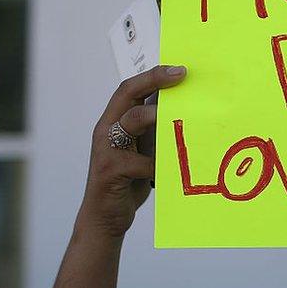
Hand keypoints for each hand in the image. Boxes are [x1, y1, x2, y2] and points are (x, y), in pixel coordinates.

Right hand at [78, 65, 186, 237]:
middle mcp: (106, 130)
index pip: (129, 88)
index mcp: (113, 121)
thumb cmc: (127, 181)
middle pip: (127, 94)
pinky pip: (142, 162)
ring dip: (158, 118)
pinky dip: (160, 165)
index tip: (180, 70)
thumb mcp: (140, 150)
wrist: (104, 217)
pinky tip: (171, 171)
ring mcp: (106, 149)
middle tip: (182, 76)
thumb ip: (150, 130)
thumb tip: (179, 107)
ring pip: (133, 121)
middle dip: (154, 81)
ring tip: (179, 118)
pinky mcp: (110, 171)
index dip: (153, 76)